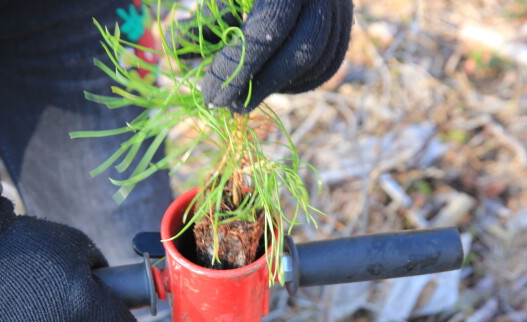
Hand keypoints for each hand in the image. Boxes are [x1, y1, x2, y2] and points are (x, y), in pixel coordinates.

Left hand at [178, 0, 353, 112]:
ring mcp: (339, 8)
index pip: (266, 31)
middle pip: (303, 49)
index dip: (237, 68)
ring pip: (319, 60)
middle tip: (231, 106)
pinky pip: (328, 64)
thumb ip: (203, 23)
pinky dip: (299, 81)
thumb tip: (181, 57)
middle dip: (264, 83)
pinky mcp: (344, 24)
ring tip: (247, 95)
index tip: (210, 95)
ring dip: (281, 85)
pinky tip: (272, 84)